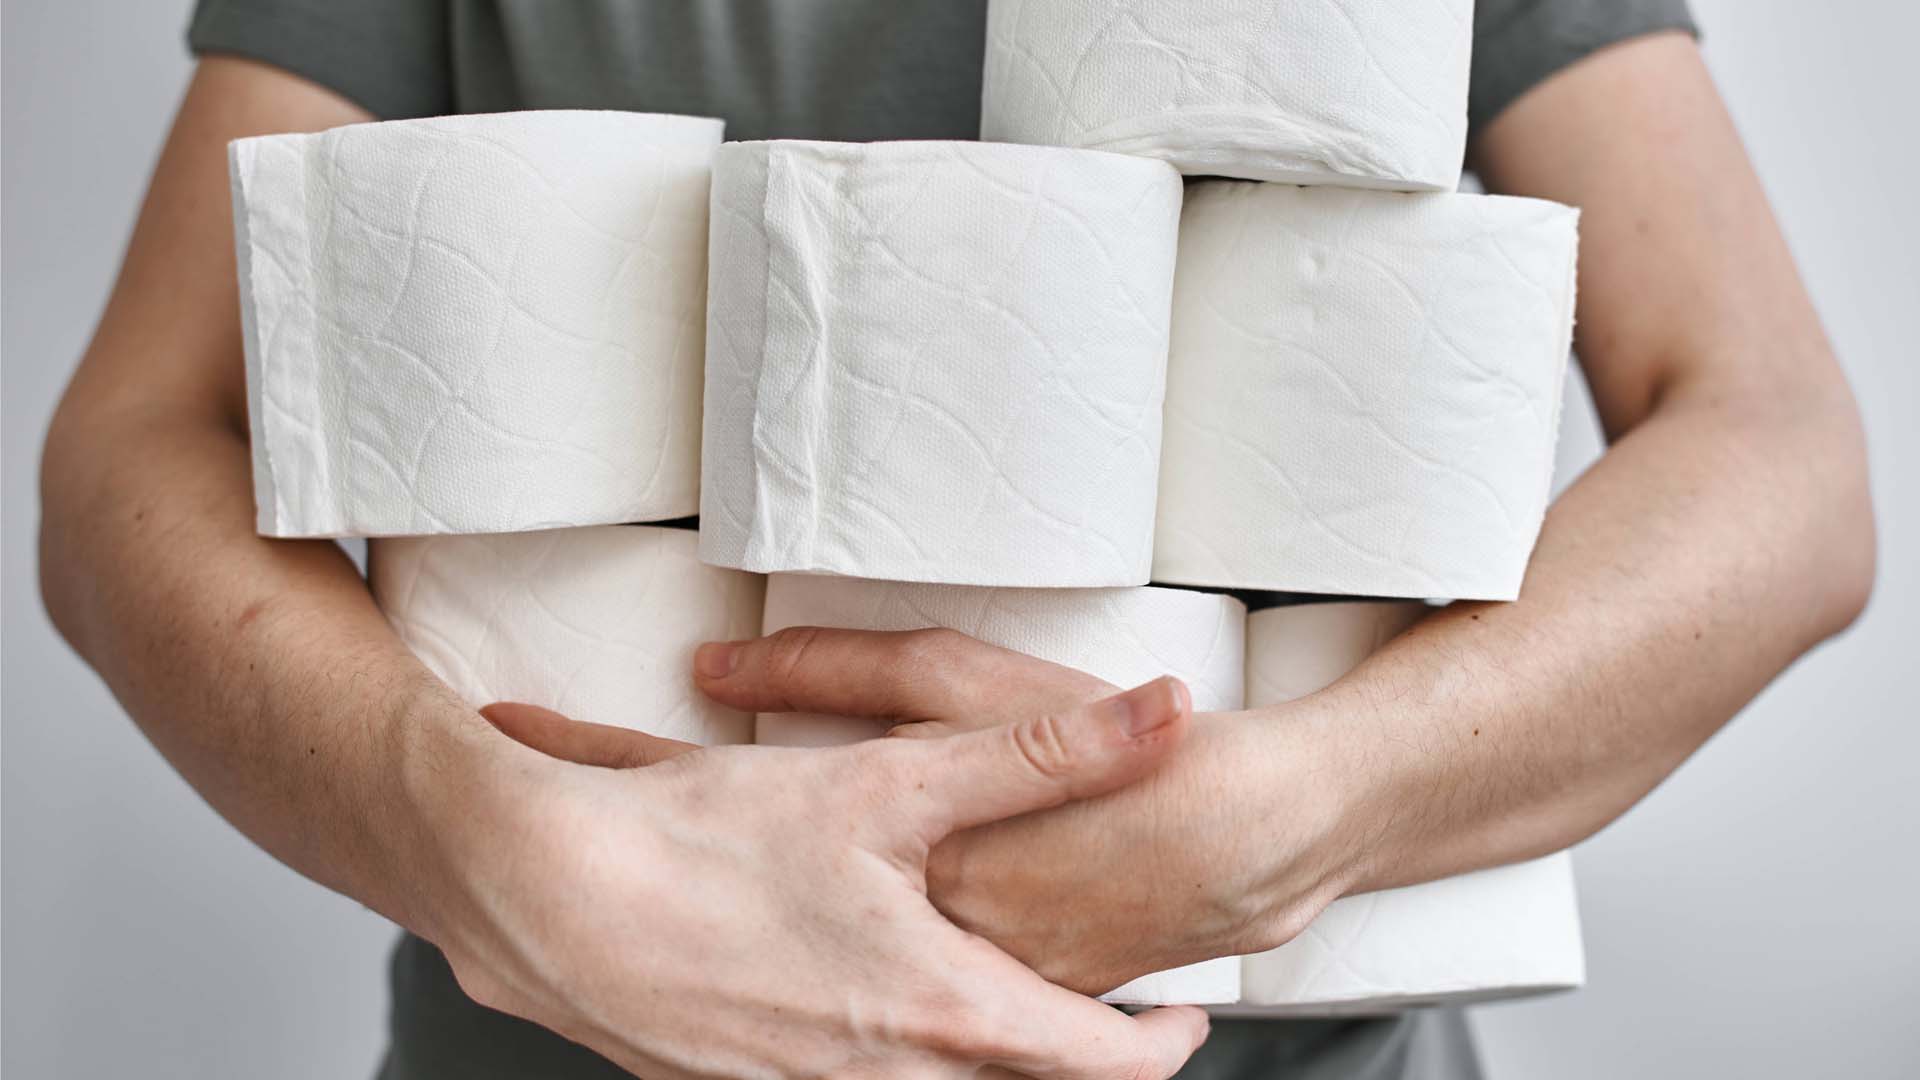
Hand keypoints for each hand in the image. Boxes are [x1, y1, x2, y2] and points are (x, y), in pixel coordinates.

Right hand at [498, 629, 1362, 996]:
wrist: (546, 901)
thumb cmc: (710, 845)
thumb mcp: (891, 782)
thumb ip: (1042, 754)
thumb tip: (1164, 718)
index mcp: (942, 1009)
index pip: (1099, 1065)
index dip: (1160, 1045)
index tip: (1185, 1016)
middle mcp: (886, 1075)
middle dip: (1071, 1055)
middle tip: (1102, 1010)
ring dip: (976, 1052)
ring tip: (987, 988)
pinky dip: (889, 1050)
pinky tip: (859, 989)